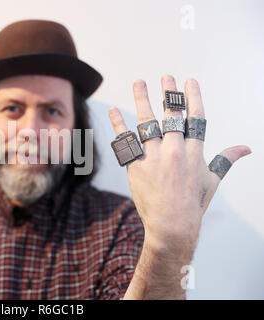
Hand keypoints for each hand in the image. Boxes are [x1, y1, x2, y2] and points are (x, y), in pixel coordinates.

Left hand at [108, 75, 250, 257]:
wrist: (172, 226)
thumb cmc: (194, 203)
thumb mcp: (212, 180)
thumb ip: (226, 159)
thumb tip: (246, 148)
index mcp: (195, 152)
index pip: (195, 117)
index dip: (193, 97)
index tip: (189, 82)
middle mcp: (175, 151)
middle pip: (171, 115)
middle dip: (169, 93)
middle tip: (166, 77)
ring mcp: (154, 158)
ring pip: (146, 122)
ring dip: (142, 99)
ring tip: (139, 81)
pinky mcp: (136, 167)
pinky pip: (125, 142)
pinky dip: (118, 125)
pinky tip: (113, 110)